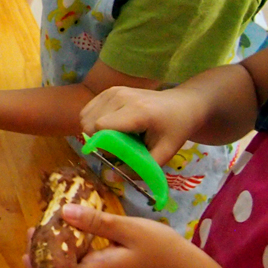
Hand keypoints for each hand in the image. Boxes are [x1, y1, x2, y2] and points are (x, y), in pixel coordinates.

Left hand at [27, 204, 206, 267]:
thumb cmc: (163, 250)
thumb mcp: (129, 229)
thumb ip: (95, 222)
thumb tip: (64, 213)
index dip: (38, 262)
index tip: (34, 237)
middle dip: (43, 254)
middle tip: (38, 228)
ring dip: (58, 252)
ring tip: (51, 226)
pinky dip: (74, 253)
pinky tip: (74, 233)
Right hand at [80, 86, 208, 165]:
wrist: (182, 104)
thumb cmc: (175, 130)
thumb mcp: (164, 154)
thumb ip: (140, 168)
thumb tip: (112, 178)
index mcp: (138, 112)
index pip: (100, 127)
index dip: (102, 145)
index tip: (115, 153)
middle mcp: (122, 97)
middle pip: (89, 122)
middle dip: (96, 140)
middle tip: (115, 147)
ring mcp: (114, 91)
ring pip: (85, 115)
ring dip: (92, 131)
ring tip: (113, 136)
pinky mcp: (109, 90)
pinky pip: (88, 109)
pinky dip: (92, 121)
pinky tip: (109, 126)